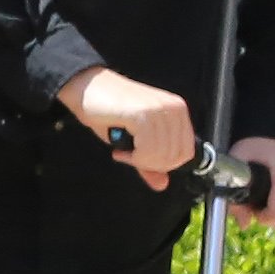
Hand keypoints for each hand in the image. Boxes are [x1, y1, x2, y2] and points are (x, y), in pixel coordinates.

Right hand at [59, 67, 195, 189]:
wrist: (87, 88)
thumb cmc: (110, 111)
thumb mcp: (135, 141)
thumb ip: (150, 162)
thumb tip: (162, 185)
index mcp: (177, 111)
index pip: (186, 152)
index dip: (164, 164)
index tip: (142, 160)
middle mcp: (173, 108)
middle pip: (174, 157)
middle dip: (149, 164)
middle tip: (130, 156)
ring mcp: (160, 109)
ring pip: (161, 155)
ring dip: (138, 160)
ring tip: (124, 151)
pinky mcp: (144, 113)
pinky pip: (147, 150)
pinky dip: (132, 157)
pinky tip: (119, 149)